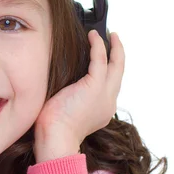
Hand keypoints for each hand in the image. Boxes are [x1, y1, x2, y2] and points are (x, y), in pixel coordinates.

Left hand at [34, 29, 124, 147]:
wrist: (56, 138)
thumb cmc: (53, 129)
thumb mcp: (66, 110)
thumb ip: (71, 97)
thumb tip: (63, 85)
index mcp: (101, 111)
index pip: (110, 86)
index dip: (109, 71)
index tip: (103, 60)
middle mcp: (108, 103)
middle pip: (119, 74)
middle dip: (118, 56)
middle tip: (114, 41)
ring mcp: (105, 95)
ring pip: (117, 66)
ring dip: (114, 48)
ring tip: (109, 35)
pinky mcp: (95, 86)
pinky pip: (101, 59)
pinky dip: (98, 46)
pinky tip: (93, 36)